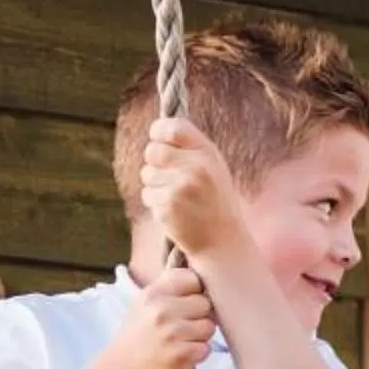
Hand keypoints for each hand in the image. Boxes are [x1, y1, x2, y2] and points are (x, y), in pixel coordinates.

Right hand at [108, 264, 215, 368]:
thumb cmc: (138, 334)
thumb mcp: (145, 303)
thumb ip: (170, 288)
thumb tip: (205, 274)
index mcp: (154, 293)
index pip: (193, 279)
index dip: (196, 291)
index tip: (187, 303)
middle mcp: (162, 309)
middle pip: (206, 303)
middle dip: (201, 316)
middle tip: (185, 326)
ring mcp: (172, 332)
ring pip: (209, 326)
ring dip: (201, 336)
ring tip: (183, 341)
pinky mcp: (180, 354)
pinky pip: (206, 348)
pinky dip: (198, 353)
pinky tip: (182, 354)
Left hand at [139, 117, 250, 260]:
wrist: (222, 240)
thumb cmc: (214, 200)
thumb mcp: (212, 167)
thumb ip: (189, 148)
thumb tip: (157, 131)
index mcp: (207, 153)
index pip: (174, 127)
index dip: (159, 130)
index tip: (156, 136)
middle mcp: (194, 167)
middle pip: (152, 150)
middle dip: (153, 161)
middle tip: (166, 173)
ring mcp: (179, 187)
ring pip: (147, 174)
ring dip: (155, 184)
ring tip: (177, 196)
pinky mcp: (166, 206)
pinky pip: (147, 194)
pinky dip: (155, 202)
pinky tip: (174, 210)